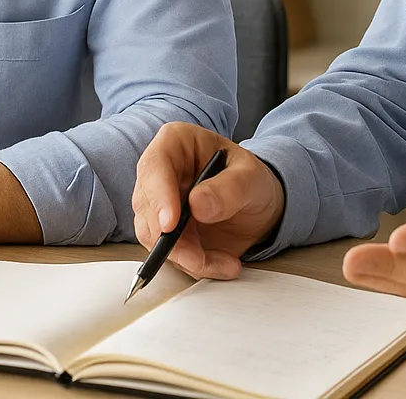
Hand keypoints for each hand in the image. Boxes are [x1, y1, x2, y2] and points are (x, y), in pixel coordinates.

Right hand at [132, 123, 284, 279]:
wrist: (257, 206)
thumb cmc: (251, 180)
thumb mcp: (251, 178)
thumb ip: (229, 188)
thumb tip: (198, 204)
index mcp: (176, 142)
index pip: (156, 164)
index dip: (159, 194)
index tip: (170, 223)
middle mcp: (161, 171)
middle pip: (147, 204)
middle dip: (170, 237)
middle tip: (197, 257)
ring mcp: (159, 202)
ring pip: (152, 233)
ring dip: (184, 255)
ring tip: (223, 261)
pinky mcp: (164, 230)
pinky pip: (167, 252)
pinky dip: (193, 263)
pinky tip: (222, 263)